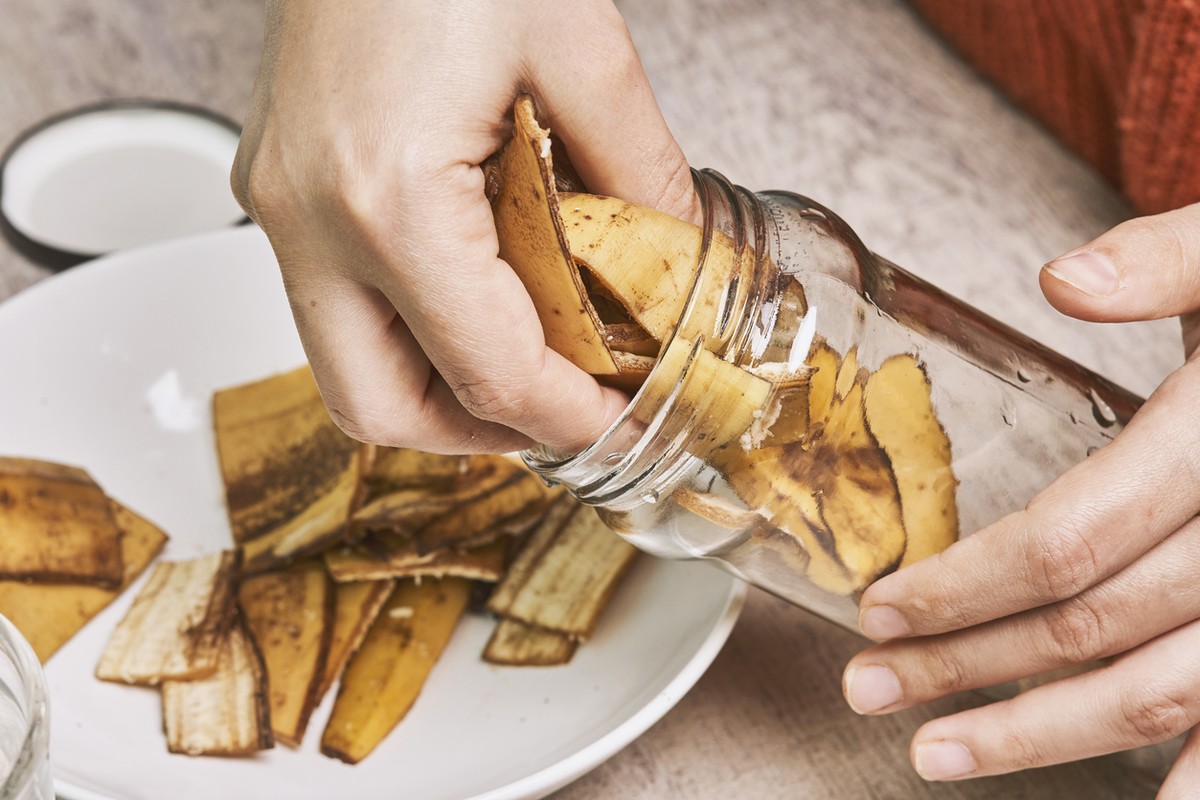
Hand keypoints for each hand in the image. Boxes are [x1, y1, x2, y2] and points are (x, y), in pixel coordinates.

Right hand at [231, 0, 697, 452]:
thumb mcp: (579, 42)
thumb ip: (640, 166)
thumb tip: (680, 253)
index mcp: (387, 197)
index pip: (484, 371)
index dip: (563, 419)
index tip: (617, 424)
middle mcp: (310, 218)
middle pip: (379, 408)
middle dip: (482, 432)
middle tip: (562, 410)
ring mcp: (283, 204)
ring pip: (347, 367)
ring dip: (441, 388)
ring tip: (527, 360)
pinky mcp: (283, 185)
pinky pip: (339, 304)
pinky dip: (412, 328)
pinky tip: (477, 292)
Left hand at [841, 203, 1199, 793]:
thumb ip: (1165, 261)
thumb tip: (1063, 280)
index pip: (1069, 539)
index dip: (965, 585)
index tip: (880, 608)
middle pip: (1090, 625)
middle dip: (968, 661)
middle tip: (870, 686)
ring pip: (1158, 692)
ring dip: (1041, 734)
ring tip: (936, 753)